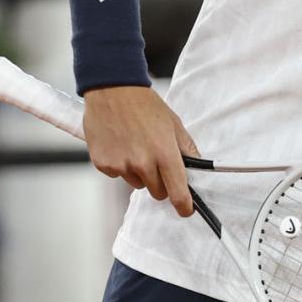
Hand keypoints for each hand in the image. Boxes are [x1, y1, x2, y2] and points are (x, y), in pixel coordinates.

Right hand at [83, 86, 201, 216]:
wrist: (112, 90)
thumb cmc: (145, 105)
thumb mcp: (173, 123)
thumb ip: (186, 148)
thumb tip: (197, 165)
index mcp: (164, 153)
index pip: (177, 190)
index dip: (183, 204)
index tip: (186, 210)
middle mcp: (142, 163)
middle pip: (157, 191)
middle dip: (161, 182)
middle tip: (157, 161)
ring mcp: (121, 165)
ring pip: (137, 183)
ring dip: (139, 172)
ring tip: (136, 145)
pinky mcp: (103, 165)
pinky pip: (117, 174)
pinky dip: (120, 165)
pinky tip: (120, 144)